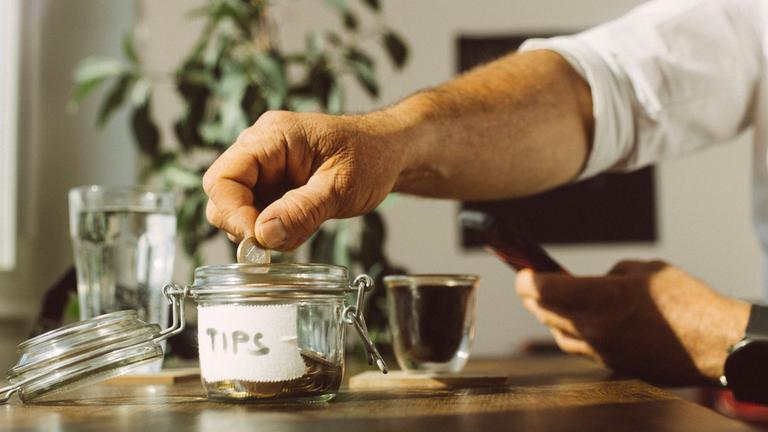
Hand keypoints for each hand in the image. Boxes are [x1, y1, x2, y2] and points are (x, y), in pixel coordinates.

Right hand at [203, 110, 411, 249]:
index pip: (223, 177)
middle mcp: (261, 148)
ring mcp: (266, 166)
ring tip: (300, 228)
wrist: (389, 153)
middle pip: (223, 193)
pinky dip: (273, 228)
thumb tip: (264, 235)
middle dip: (244, 224)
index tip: (259, 238)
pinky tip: (301, 225)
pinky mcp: (274, 184)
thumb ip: (303, 210)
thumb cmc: (372, 157)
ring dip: (260, 228)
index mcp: (273, 137)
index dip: (233, 213)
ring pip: (238, 207)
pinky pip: (257, 211)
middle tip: (277, 241)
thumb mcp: (341, 187)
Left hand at [515, 260, 749, 384]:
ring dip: (548, 318)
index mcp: (601, 298)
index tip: (522, 271)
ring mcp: (602, 350)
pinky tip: (574, 325)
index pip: (543, 289)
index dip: (526, 279)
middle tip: (530, 285)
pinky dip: (568, 335)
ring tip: (548, 304)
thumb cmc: (685, 301)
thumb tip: (592, 282)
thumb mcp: (645, 270)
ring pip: (557, 334)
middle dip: (532, 297)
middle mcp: (595, 327)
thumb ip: (610, 274)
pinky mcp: (612, 365)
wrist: (714, 342)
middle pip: (544, 312)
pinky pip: (578, 349)